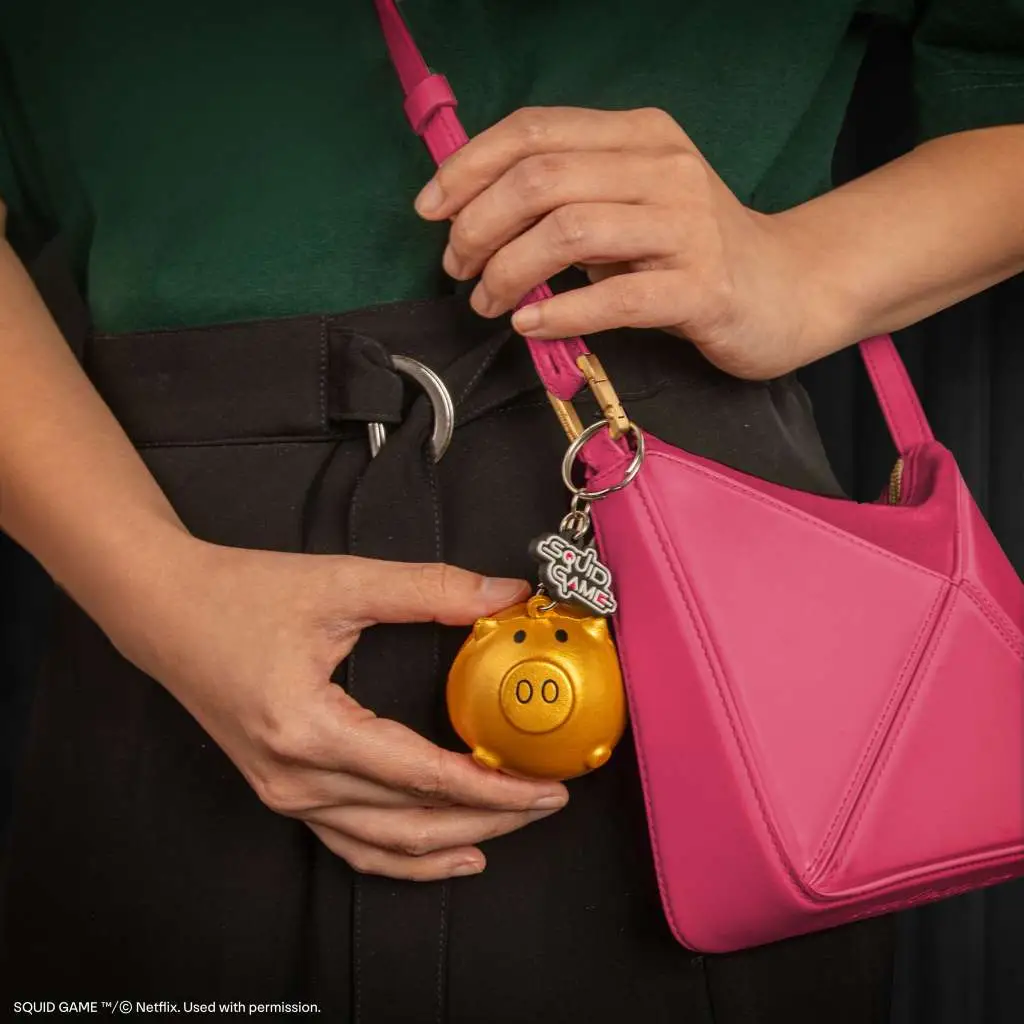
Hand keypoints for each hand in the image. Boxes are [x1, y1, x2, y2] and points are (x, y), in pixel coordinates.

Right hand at [109, 539, 568, 880]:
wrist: (166, 609)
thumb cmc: (240, 596)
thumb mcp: (343, 583)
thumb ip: (430, 590)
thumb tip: (503, 595)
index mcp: (309, 729)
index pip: (423, 777)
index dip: (493, 787)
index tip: (543, 786)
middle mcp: (295, 778)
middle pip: (413, 822)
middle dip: (490, 818)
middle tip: (545, 801)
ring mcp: (285, 794)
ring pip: (386, 844)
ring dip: (455, 841)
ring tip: (511, 827)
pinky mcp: (284, 790)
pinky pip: (354, 842)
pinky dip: (406, 856)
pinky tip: (449, 854)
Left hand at [414, 106, 838, 379]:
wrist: (789, 288)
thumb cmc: (693, 250)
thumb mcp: (632, 202)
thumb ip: (569, 197)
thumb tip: (478, 220)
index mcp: (638, 135)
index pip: (534, 131)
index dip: (468, 167)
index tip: (430, 210)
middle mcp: (662, 167)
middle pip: (541, 179)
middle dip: (478, 225)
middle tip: (458, 268)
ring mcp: (685, 225)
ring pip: (570, 231)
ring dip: (509, 270)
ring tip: (488, 301)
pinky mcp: (701, 287)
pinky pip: (615, 296)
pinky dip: (560, 311)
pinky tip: (529, 324)